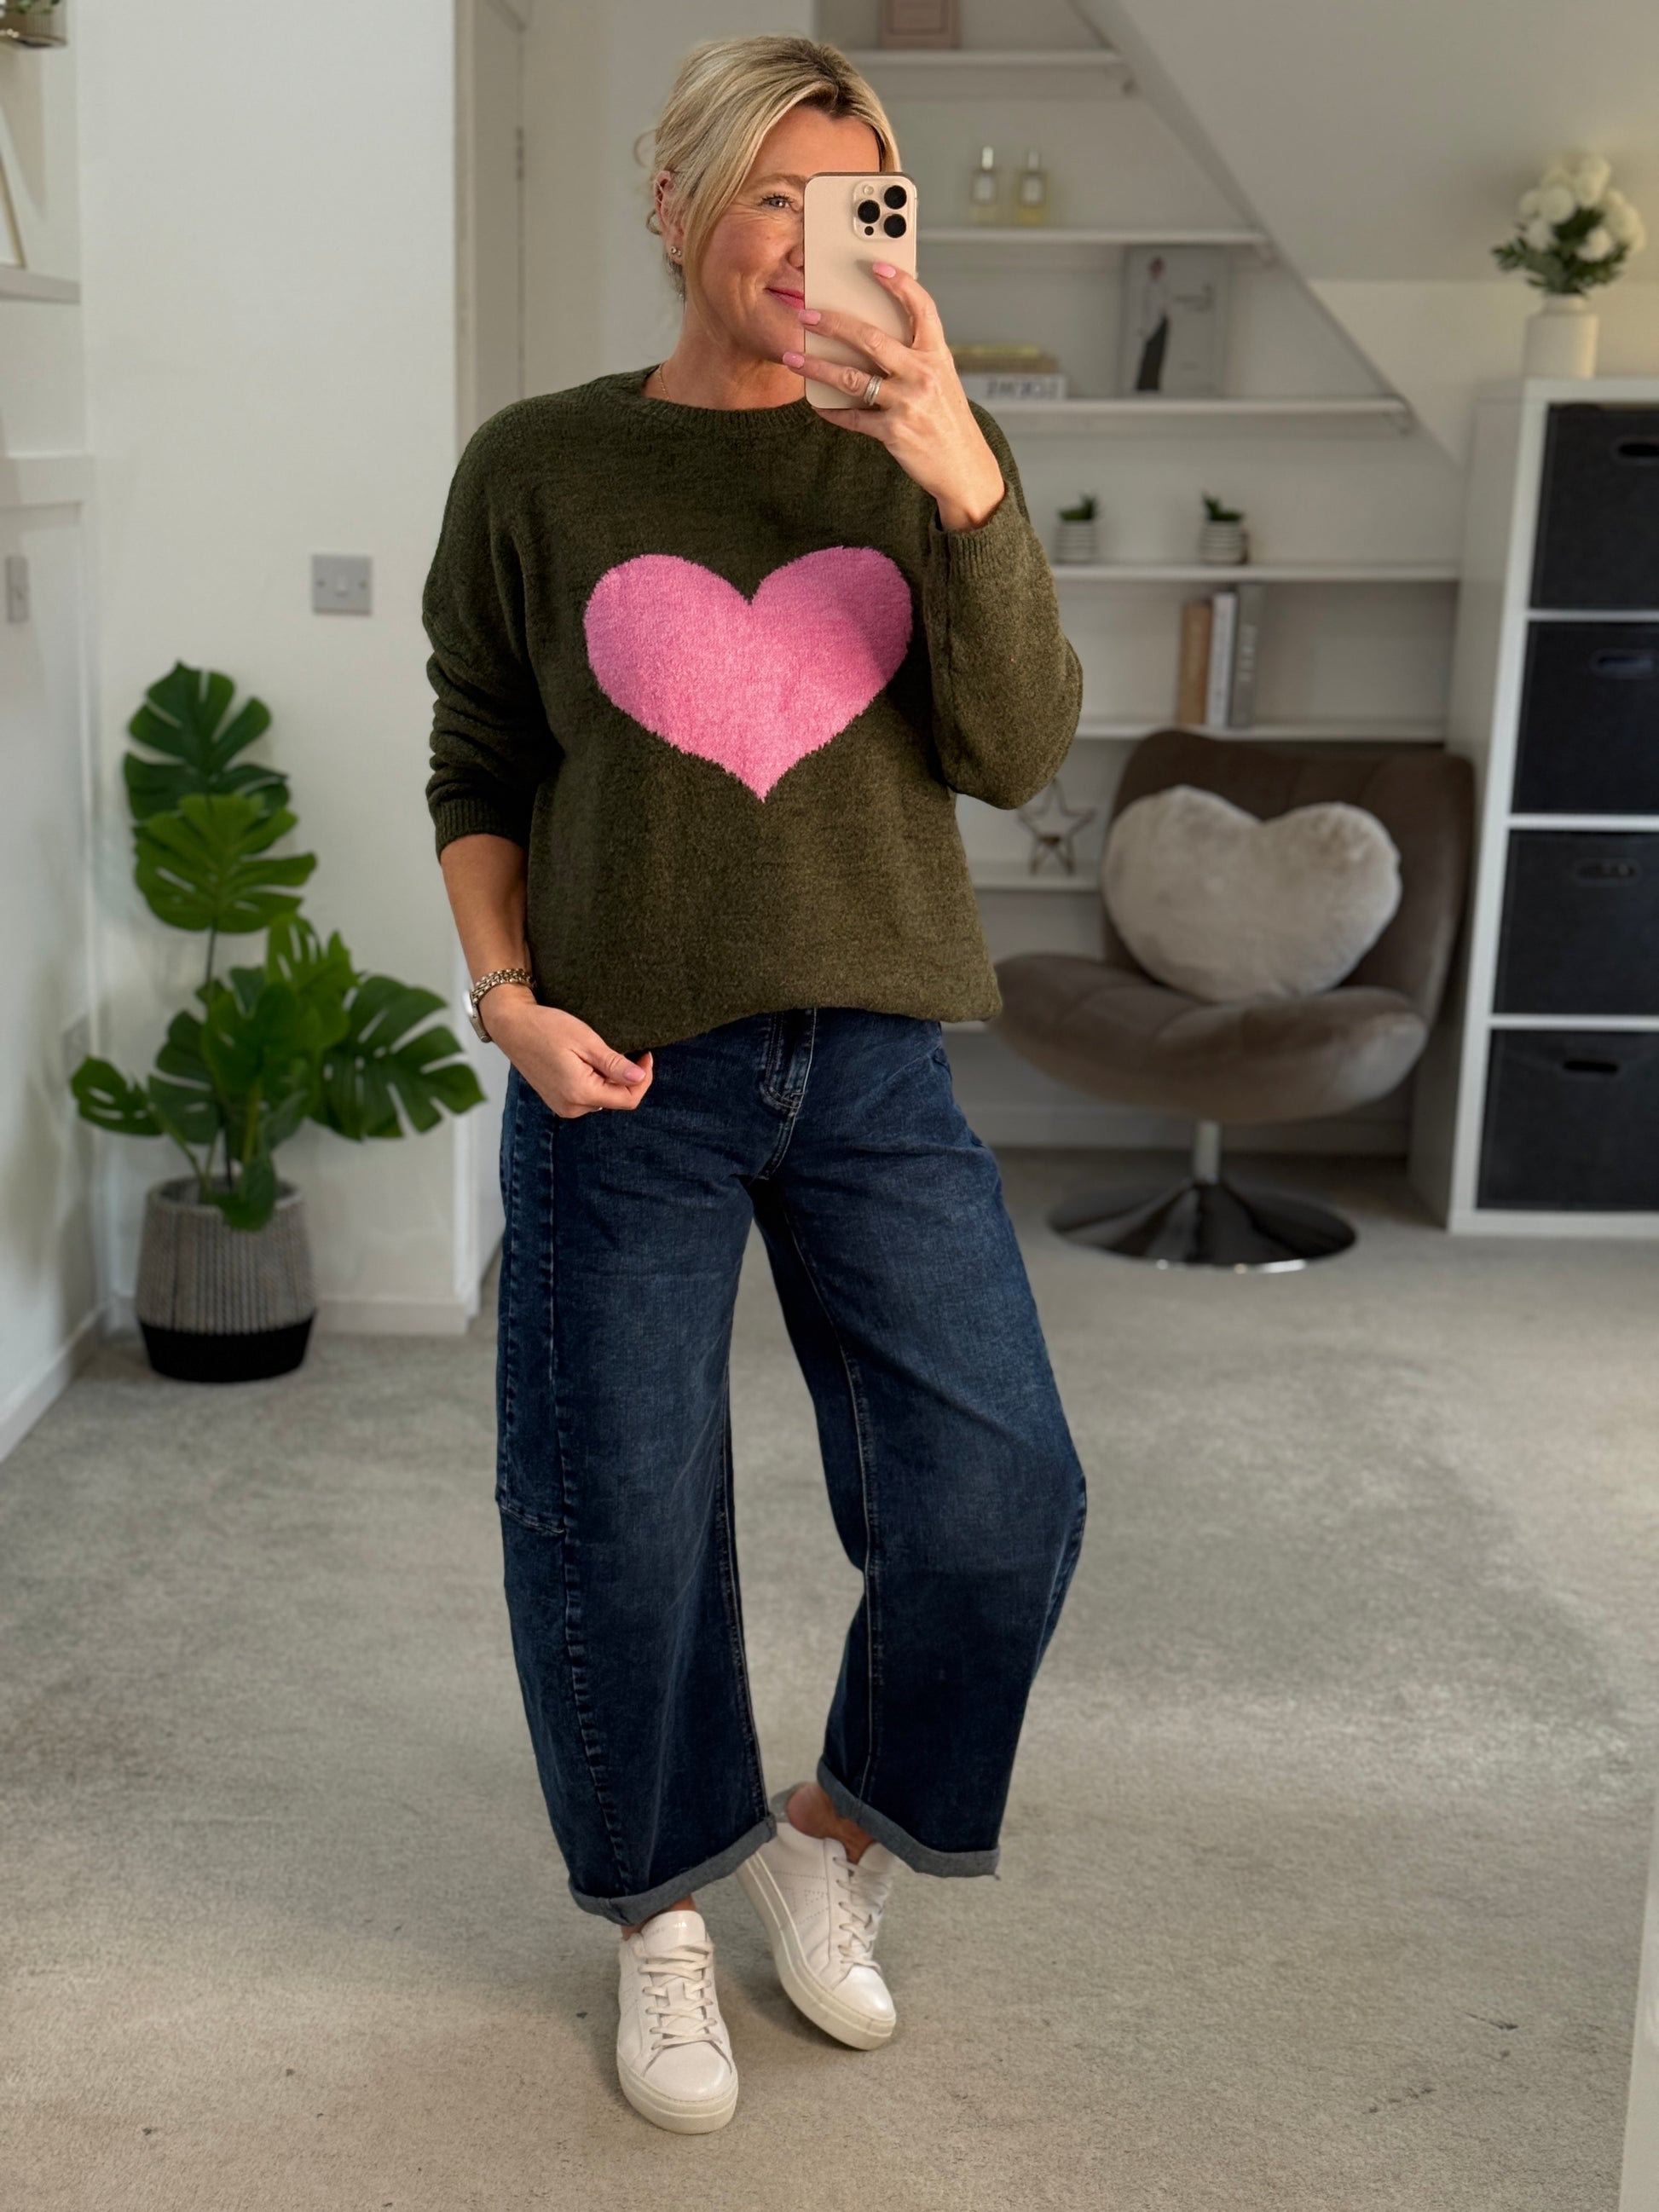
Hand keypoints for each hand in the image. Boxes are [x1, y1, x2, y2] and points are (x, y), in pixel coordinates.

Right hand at [485, 989, 653, 1118]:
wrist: (512, 1026)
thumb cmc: (546, 1028)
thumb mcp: (587, 1041)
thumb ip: (614, 1064)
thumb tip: (639, 1078)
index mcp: (580, 1093)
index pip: (628, 1099)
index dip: (643, 1079)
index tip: (645, 1056)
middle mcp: (571, 1107)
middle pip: (616, 1100)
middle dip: (626, 1078)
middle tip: (626, 1050)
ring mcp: (562, 1106)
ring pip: (602, 1098)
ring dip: (610, 1079)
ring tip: (600, 1054)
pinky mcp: (557, 1100)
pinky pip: (587, 1096)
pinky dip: (595, 1081)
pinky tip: (587, 1061)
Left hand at [781, 263, 1006, 532]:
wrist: (963, 466)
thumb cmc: (947, 417)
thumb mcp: (940, 378)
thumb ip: (914, 354)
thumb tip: (869, 332)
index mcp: (937, 354)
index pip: (921, 307)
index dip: (900, 283)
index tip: (875, 265)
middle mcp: (923, 374)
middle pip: (871, 339)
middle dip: (833, 324)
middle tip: (806, 314)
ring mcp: (908, 404)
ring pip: (852, 379)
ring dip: (817, 367)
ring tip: (793, 358)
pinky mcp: (894, 432)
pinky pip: (853, 417)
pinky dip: (832, 410)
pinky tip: (817, 403)